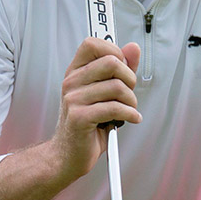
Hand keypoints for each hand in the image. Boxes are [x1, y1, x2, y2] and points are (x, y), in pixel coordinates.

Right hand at [53, 37, 141, 179]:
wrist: (68, 155)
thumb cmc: (88, 124)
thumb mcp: (105, 92)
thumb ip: (121, 69)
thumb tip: (132, 48)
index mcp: (75, 72)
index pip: (92, 44)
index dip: (114, 51)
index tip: (122, 68)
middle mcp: (72, 82)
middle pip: (111, 62)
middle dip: (129, 78)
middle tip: (128, 93)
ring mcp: (73, 99)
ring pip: (117, 87)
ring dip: (131, 101)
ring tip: (128, 110)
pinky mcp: (80, 117)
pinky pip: (115, 108)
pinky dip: (130, 114)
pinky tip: (131, 119)